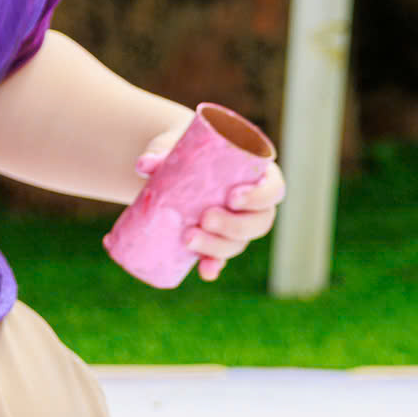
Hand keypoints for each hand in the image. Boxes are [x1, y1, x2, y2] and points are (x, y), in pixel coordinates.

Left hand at [135, 128, 286, 281]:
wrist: (173, 162)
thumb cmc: (186, 148)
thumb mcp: (177, 145)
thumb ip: (161, 152)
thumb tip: (143, 165)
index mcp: (257, 174)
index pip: (274, 189)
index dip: (259, 197)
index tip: (233, 198)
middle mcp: (254, 203)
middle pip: (259, 222)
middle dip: (234, 226)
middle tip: (205, 219)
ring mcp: (238, 224)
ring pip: (241, 242)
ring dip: (219, 247)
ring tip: (189, 239)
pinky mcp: (218, 239)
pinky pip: (222, 257)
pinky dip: (213, 265)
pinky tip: (205, 272)